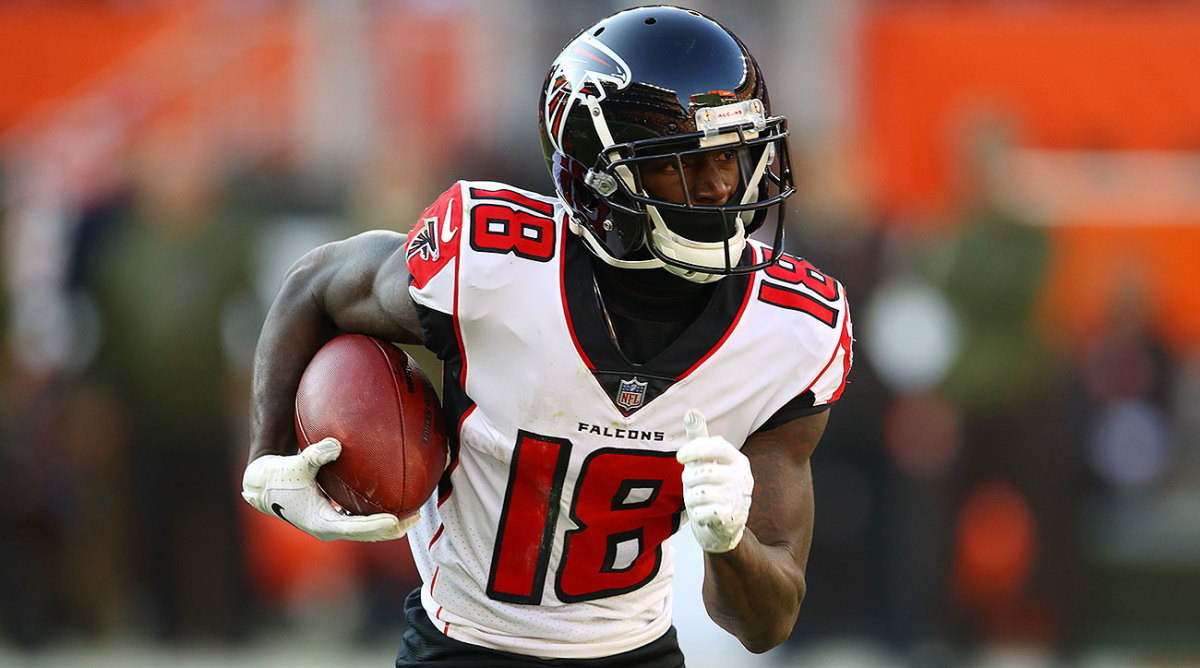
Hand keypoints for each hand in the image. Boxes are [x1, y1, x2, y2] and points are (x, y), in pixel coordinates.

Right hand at [241, 437, 416, 541]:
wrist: (262, 486)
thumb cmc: (278, 476)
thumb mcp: (296, 464)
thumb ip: (315, 454)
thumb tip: (336, 443)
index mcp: (321, 522)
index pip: (355, 527)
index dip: (376, 525)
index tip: (396, 520)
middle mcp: (329, 528)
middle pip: (367, 534)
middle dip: (393, 528)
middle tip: (416, 517)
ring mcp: (331, 525)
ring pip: (366, 529)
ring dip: (388, 524)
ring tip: (413, 514)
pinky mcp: (332, 518)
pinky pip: (359, 519)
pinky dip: (376, 515)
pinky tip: (392, 503)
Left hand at [677, 409, 752, 553]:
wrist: (725, 525)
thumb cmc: (712, 484)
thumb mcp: (706, 460)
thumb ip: (699, 437)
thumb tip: (691, 411)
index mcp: (737, 459)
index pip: (715, 446)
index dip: (694, 450)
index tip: (680, 458)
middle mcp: (741, 477)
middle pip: (701, 473)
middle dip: (689, 480)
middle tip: (693, 485)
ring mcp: (738, 498)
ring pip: (699, 493)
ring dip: (691, 498)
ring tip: (699, 500)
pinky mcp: (732, 518)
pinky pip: (701, 512)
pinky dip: (697, 514)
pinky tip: (704, 514)